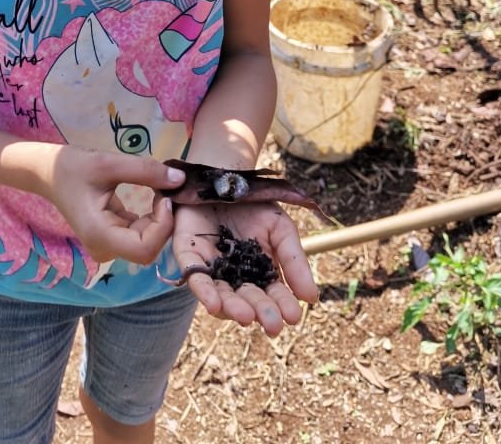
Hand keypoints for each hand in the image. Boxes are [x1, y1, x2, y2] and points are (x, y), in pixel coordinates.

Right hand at [48, 147, 185, 265]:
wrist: (49, 172)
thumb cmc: (72, 167)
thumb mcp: (108, 163)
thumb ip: (145, 171)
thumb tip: (180, 180)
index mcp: (100, 235)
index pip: (145, 249)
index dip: (163, 225)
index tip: (165, 195)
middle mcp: (104, 247)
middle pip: (149, 248)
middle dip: (164, 221)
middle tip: (167, 189)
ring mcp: (108, 245)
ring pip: (148, 243)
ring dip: (160, 219)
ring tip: (160, 189)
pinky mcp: (112, 237)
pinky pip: (141, 234)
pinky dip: (152, 217)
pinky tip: (154, 195)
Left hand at [171, 201, 318, 336]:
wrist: (228, 176)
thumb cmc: (255, 204)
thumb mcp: (281, 229)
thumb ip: (294, 260)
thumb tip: (312, 298)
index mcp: (259, 273)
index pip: (272, 295)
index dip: (282, 306)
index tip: (294, 316)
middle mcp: (234, 276)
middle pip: (247, 300)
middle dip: (260, 313)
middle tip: (273, 325)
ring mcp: (210, 267)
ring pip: (220, 295)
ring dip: (232, 308)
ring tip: (246, 317)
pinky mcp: (188, 255)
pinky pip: (193, 277)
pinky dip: (204, 291)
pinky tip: (214, 304)